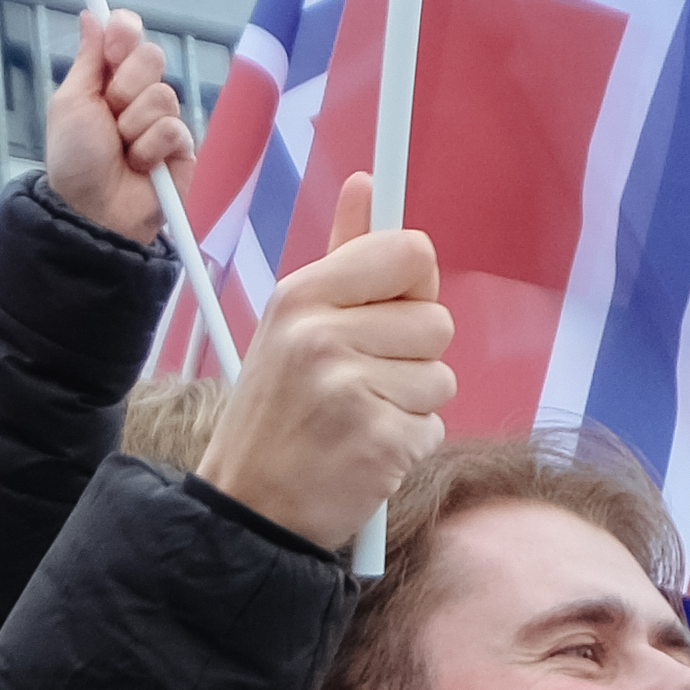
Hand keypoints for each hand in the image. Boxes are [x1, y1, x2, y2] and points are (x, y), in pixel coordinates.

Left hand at [40, 7, 190, 244]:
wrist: (92, 210)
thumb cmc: (74, 161)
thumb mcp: (70, 104)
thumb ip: (87, 60)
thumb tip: (91, 16)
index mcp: (108, 77)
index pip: (128, 34)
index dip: (124, 33)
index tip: (113, 49)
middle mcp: (137, 93)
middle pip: (151, 56)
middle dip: (125, 87)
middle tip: (109, 114)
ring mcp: (162, 118)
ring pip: (162, 95)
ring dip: (133, 126)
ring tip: (121, 149)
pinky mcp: (182, 146)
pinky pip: (173, 128)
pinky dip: (149, 149)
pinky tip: (140, 166)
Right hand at [194, 179, 454, 552]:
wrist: (248, 505)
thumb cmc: (275, 412)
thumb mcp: (289, 324)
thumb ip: (340, 257)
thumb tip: (366, 184)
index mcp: (302, 296)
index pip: (409, 252)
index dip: (412, 284)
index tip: (391, 310)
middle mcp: (324, 335)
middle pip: (436, 320)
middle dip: (412, 356)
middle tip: (361, 380)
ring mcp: (353, 390)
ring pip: (441, 377)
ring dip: (412, 403)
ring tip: (358, 418)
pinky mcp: (381, 442)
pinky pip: (434, 426)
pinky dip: (407, 445)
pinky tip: (363, 450)